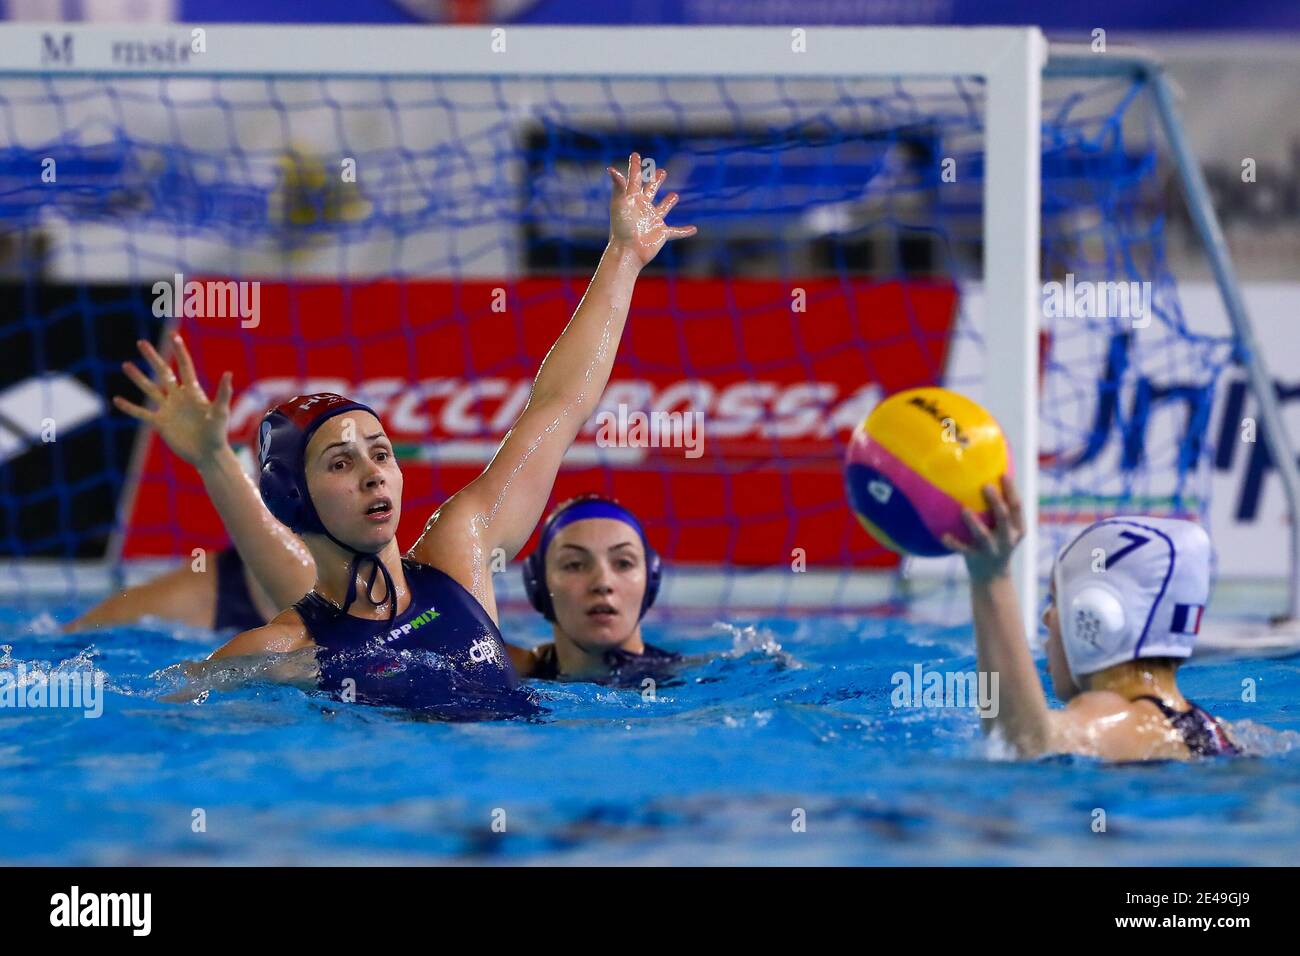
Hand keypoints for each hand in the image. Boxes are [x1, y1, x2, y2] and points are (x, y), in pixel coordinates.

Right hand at [113, 334, 232, 469]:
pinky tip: (116, 400)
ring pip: (149, 389)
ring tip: (125, 365)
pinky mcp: (160, 423)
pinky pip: (141, 413)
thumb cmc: (218, 433)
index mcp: (193, 392)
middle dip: (152, 357)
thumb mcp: (220, 412)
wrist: (208, 454)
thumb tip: (228, 373)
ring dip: (138, 377)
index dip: (179, 352)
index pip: (184, 367)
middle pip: (163, 372)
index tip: (173, 336)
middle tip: (141, 342)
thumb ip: (223, 393)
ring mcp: (168, 409)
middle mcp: (178, 397)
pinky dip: (129, 407)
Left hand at [605, 151, 696, 265]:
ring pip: (662, 208)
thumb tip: (611, 170)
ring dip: (668, 202)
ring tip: (675, 195)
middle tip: (661, 171)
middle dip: (655, 181)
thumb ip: (619, 187)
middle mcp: (642, 208)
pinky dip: (684, 231)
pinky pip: (676, 231)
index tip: (635, 155)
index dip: (635, 167)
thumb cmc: (621, 228)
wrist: (628, 251)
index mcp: (632, 200)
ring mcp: (652, 221)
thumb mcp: (619, 205)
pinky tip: (694, 229)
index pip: (634, 179)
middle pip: (650, 191)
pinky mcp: (661, 233)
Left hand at [942, 474, 1024, 582]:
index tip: (1003, 474)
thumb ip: (1002, 511)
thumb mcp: (1007, 530)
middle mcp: (1007, 539)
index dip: (1012, 490)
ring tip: (964, 510)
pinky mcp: (976, 559)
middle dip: (996, 502)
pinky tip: (943, 535)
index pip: (1017, 507)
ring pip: (983, 535)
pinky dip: (953, 543)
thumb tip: (988, 479)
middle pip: (1004, 518)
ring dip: (974, 523)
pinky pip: (963, 550)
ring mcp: (992, 550)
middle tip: (985, 486)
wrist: (993, 578)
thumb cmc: (997, 543)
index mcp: (1017, 529)